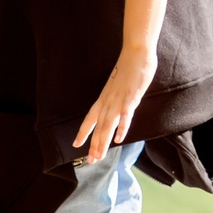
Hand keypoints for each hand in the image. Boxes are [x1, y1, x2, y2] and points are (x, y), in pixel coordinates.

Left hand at [73, 46, 157, 163]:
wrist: (135, 52)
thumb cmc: (129, 67)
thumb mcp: (118, 86)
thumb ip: (117, 98)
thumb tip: (118, 108)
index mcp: (104, 98)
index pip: (90, 118)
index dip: (83, 132)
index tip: (76, 145)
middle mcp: (108, 101)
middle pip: (99, 126)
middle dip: (94, 144)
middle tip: (91, 160)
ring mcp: (119, 100)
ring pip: (108, 124)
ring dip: (104, 141)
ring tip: (100, 156)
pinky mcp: (131, 97)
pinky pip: (125, 115)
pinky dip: (122, 127)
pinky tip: (120, 139)